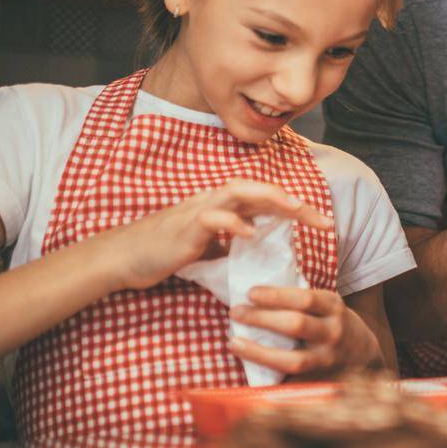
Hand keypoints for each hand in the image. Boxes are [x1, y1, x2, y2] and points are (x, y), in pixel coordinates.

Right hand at [93, 179, 333, 291]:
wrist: (124, 257)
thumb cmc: (164, 252)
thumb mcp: (207, 249)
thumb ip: (231, 246)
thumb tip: (257, 254)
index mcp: (222, 207)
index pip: (265, 200)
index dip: (295, 207)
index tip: (323, 223)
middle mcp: (214, 201)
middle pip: (260, 190)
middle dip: (293, 202)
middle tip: (321, 218)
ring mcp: (198, 210)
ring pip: (239, 192)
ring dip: (270, 199)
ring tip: (296, 210)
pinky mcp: (184, 227)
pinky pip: (212, 218)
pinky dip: (233, 223)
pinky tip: (250, 234)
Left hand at [229, 286, 380, 377]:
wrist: (364, 354)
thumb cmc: (334, 323)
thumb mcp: (328, 304)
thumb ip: (303, 299)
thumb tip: (259, 292)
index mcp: (334, 307)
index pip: (304, 299)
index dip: (276, 296)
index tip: (251, 293)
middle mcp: (333, 333)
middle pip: (296, 325)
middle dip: (262, 318)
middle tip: (236, 312)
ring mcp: (327, 360)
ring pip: (292, 360)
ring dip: (259, 352)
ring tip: (234, 342)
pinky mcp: (319, 381)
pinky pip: (291, 382)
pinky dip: (268, 379)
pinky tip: (248, 372)